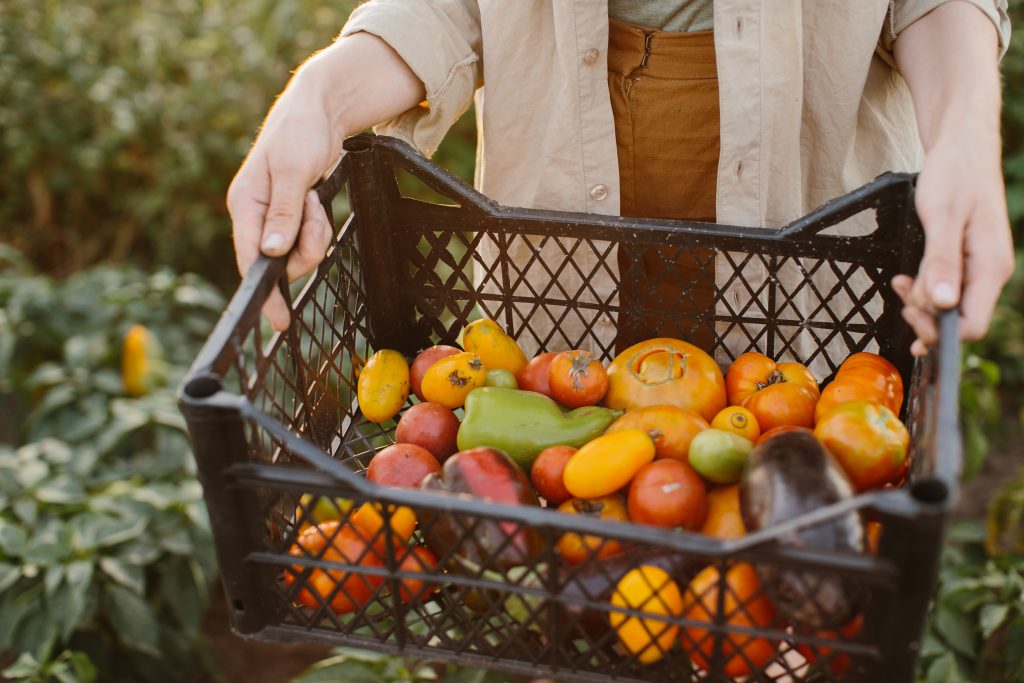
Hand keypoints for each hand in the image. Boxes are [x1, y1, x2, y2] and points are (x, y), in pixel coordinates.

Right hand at [227, 77, 336, 330]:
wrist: (320, 110)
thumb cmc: (301, 133)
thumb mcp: (294, 172)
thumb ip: (284, 213)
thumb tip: (272, 253)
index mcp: (245, 205)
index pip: (250, 260)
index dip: (264, 293)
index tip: (278, 322)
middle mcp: (256, 216)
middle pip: (282, 261)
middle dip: (307, 244)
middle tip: (314, 211)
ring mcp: (274, 217)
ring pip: (299, 252)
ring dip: (316, 231)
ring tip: (315, 198)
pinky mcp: (292, 216)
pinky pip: (309, 238)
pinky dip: (319, 224)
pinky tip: (318, 198)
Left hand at [891, 134, 1013, 355]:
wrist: (962, 147)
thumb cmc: (954, 175)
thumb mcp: (942, 218)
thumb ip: (940, 261)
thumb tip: (940, 303)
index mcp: (991, 267)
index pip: (972, 325)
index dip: (938, 331)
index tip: (908, 314)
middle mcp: (990, 272)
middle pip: (959, 320)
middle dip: (925, 315)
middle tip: (900, 291)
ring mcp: (979, 268)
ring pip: (949, 306)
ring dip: (921, 302)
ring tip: (900, 281)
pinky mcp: (967, 261)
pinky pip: (946, 289)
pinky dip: (924, 289)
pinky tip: (907, 278)